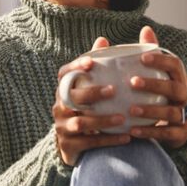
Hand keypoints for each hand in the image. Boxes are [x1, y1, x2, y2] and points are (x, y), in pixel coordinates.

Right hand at [53, 36, 130, 165]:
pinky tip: (126, 137)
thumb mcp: (90, 89)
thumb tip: (103, 39)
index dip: (75, 67)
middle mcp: (59, 107)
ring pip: (80, 123)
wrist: (76, 145)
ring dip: (103, 119)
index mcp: (64, 90)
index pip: (64, 74)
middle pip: (71, 98)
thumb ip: (97, 66)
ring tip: (122, 118)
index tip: (92, 63)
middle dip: (92, 93)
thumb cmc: (88, 109)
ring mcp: (62, 127)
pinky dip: (108, 140)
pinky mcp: (68, 146)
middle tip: (113, 90)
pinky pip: (88, 143)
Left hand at [127, 26, 186, 149]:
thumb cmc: (155, 96)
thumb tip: (146, 29)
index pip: (176, 65)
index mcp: (179, 78)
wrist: (167, 128)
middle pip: (176, 88)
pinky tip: (132, 131)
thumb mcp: (151, 75)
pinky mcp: (182, 134)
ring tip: (130, 110)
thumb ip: (147, 55)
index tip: (141, 57)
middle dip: (155, 84)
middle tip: (132, 82)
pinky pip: (168, 134)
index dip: (161, 60)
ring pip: (173, 112)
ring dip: (151, 110)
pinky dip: (150, 132)